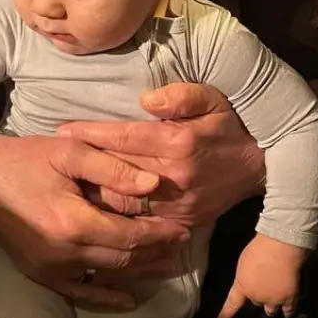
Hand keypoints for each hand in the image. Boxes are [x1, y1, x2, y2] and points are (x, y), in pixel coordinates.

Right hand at [0, 132, 189, 309]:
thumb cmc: (27, 158)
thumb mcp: (71, 151)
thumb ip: (113, 168)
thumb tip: (153, 185)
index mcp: (73, 222)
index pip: (130, 236)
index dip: (160, 234)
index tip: (183, 229)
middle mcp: (63, 254)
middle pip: (123, 259)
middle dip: (156, 253)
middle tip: (183, 245)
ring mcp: (50, 269)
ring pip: (108, 276)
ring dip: (141, 272)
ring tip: (169, 265)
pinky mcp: (41, 275)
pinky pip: (81, 293)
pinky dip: (107, 297)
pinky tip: (129, 299)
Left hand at [58, 83, 265, 227]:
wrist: (263, 165)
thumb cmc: (230, 126)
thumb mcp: (213, 99)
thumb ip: (181, 96)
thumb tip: (146, 99)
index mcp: (177, 142)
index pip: (123, 136)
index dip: (90, 133)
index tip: (62, 130)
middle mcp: (174, 176)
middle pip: (116, 170)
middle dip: (84, 163)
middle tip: (53, 157)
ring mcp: (177, 204)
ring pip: (124, 200)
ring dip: (95, 191)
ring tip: (66, 182)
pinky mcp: (182, 222)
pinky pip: (142, 219)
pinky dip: (118, 212)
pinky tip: (96, 205)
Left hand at [217, 235, 306, 317]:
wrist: (281, 246)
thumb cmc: (260, 248)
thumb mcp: (244, 262)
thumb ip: (246, 275)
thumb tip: (252, 280)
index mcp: (242, 286)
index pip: (231, 304)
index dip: (225, 316)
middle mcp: (256, 297)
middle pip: (256, 303)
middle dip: (258, 297)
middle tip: (263, 288)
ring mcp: (273, 299)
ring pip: (271, 309)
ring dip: (271, 306)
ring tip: (275, 303)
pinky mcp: (289, 298)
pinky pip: (289, 310)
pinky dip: (288, 312)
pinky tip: (287, 314)